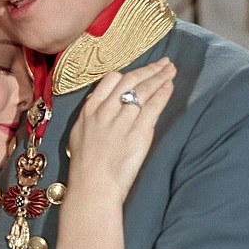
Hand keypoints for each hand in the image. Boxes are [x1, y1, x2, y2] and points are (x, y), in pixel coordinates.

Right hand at [67, 57, 175, 202]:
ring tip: (171, 70)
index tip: (138, 72)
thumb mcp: (78, 135)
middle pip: (130, 81)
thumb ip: (90, 117)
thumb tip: (101, 105)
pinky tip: (170, 86)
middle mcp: (105, 111)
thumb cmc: (84, 167)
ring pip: (143, 91)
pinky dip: (163, 94)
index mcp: (89, 111)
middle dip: (148, 70)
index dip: (127, 74)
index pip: (109, 81)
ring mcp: (122, 121)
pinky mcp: (138, 133)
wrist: (93, 186)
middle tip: (164, 62)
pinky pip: (153, 107)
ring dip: (159, 77)